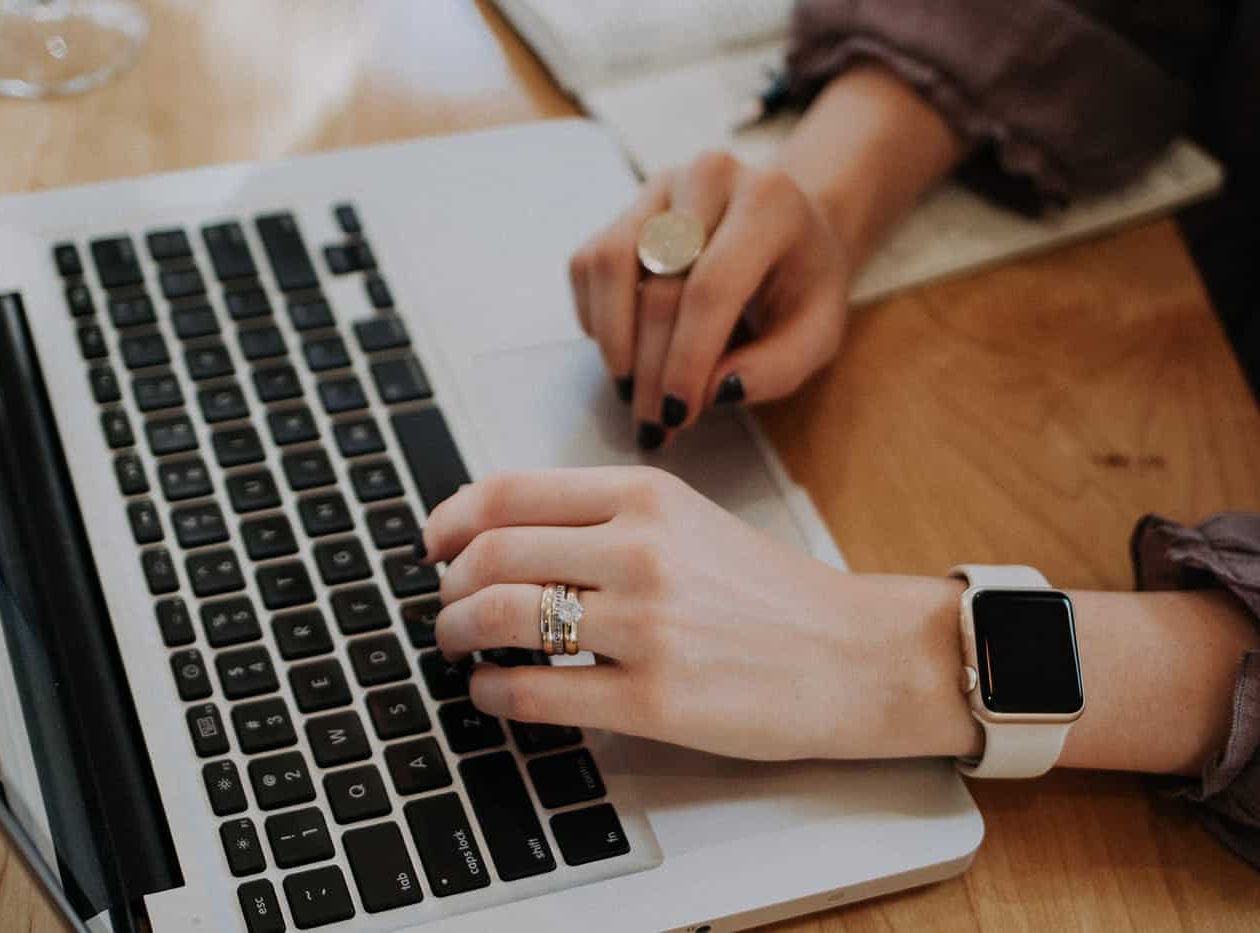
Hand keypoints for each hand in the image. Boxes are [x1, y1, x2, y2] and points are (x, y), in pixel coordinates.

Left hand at [422, 467, 972, 760]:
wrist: (855, 655)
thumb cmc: (769, 592)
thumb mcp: (688, 521)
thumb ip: (603, 518)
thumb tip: (502, 534)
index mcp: (646, 496)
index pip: (508, 491)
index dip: (450, 518)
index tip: (432, 543)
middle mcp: (641, 550)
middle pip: (491, 554)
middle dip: (447, 585)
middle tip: (444, 605)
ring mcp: (647, 626)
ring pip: (501, 617)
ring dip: (456, 634)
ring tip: (458, 646)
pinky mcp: (655, 701)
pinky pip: (535, 692)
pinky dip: (491, 693)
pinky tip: (491, 694)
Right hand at [568, 152, 851, 449]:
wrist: (788, 228)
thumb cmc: (802, 285)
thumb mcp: (817, 333)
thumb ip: (776, 368)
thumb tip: (713, 391)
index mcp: (769, 203)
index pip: (712, 287)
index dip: (687, 359)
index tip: (678, 414)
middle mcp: (709, 178)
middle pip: (660, 286)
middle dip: (651, 369)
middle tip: (654, 422)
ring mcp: (660, 187)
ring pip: (610, 265)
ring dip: (614, 341)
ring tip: (632, 389)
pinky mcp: (625, 207)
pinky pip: (588, 265)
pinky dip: (597, 317)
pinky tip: (626, 349)